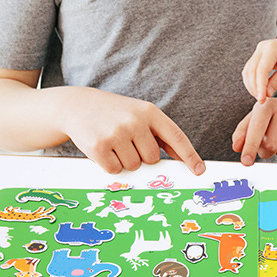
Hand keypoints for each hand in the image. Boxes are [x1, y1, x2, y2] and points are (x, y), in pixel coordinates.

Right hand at [59, 88, 205, 175]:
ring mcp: (116, 133)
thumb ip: (159, 135)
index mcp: (150, 112)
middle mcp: (135, 121)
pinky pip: (115, 170)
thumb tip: (181, 160)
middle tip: (127, 143)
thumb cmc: (115, 114)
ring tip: (113, 143)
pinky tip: (103, 149)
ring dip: (124, 161)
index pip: (176, 137)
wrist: (77, 105)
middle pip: (153, 158)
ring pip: (134, 166)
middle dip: (142, 157)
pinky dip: (109, 165)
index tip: (199, 170)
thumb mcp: (139, 114)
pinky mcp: (98, 146)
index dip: (190, 156)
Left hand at [232, 98, 276, 164]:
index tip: (246, 162)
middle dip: (267, 152)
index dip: (250, 148)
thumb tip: (237, 147)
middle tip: (269, 144)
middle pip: (272, 146)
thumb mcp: (253, 120)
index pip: (257, 130)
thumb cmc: (271, 116)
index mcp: (266, 105)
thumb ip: (242, 133)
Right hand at [242, 36, 276, 102]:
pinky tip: (258, 89)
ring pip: (248, 71)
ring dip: (251, 85)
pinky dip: (252, 81)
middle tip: (261, 100)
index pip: (261, 70)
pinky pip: (250, 69)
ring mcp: (258, 51)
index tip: (262, 99)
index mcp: (272, 48)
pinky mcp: (257, 55)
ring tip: (260, 96)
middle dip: (254, 87)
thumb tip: (266, 94)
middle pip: (251, 70)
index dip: (260, 86)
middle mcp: (262, 48)